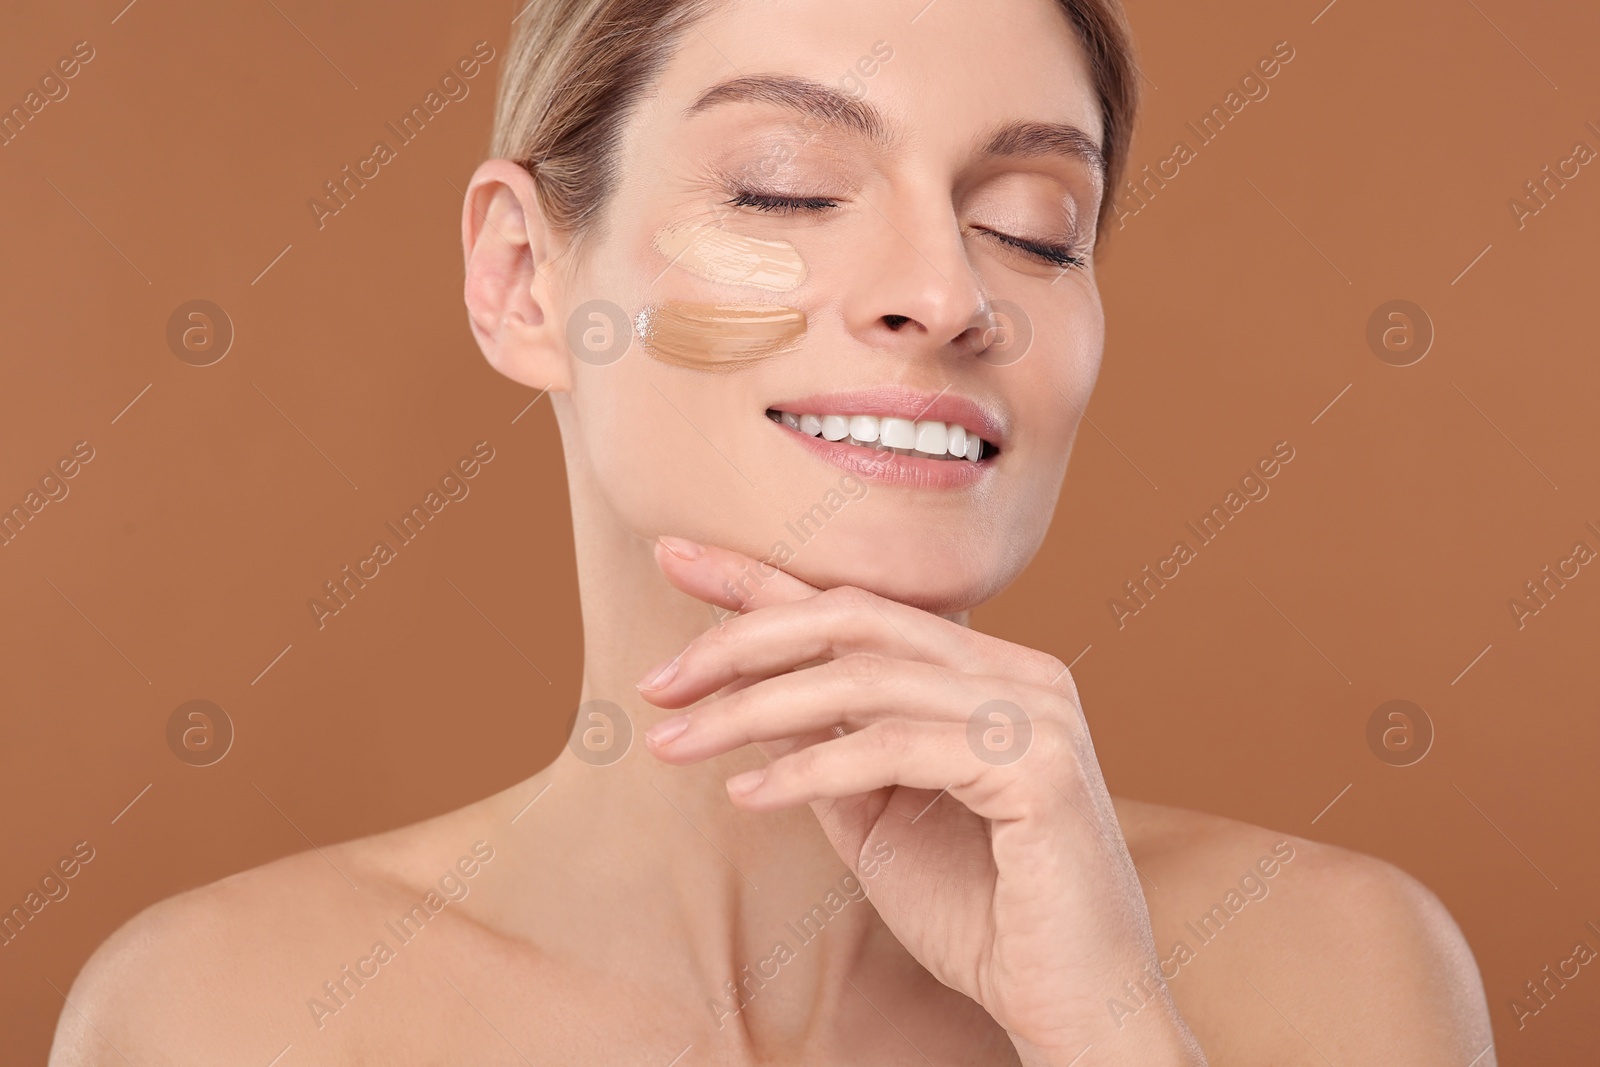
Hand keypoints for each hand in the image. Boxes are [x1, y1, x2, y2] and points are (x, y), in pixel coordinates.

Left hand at [638, 538, 1205, 1064]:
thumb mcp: (879, 818)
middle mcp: (1019, 673)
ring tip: (673, 744)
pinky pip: (893, 747)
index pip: (859, 604)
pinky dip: (808, 770)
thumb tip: (748, 697)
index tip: (673, 560)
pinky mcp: (1038, 767)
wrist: (1073, 1005)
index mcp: (989, 672)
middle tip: (656, 682)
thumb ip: (830, 748)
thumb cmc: (982, 915)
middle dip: (741, 639)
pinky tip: (745, 796)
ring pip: (862, 678)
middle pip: (854, 617)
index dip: (760, 580)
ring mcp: (1036, 713)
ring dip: (751, 710)